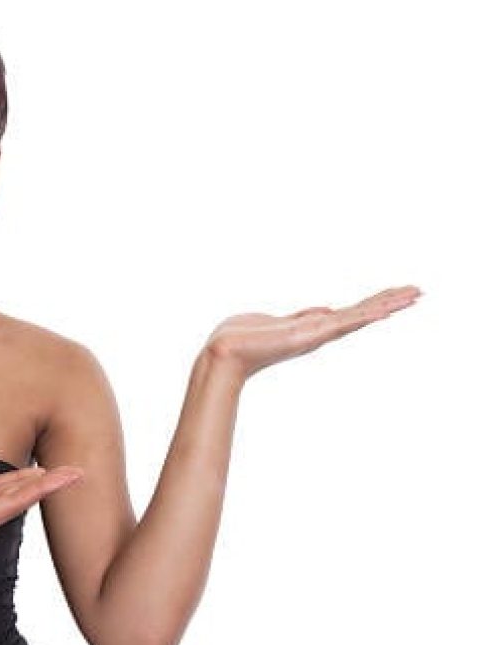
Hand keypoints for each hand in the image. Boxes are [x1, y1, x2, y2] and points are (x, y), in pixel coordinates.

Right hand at [0, 464, 83, 557]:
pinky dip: (15, 480)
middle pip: (22, 497)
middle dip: (51, 484)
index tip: (68, 478)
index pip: (16, 501)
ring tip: (61, 471)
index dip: (43, 488)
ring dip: (37, 482)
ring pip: (12, 492)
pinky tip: (27, 474)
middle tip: (80, 471)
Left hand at [204, 285, 421, 379]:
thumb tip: (327, 310)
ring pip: (359, 316)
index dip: (375, 304)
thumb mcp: (280, 321)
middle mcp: (319, 332)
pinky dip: (365, 316)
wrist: (225, 353)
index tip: (398, 295)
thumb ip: (305, 317)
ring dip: (387, 305)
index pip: (352, 313)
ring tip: (414, 295)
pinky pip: (343, 322)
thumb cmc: (243, 338)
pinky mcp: (309, 335)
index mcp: (313, 327)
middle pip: (362, 314)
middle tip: (418, 291)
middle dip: (390, 302)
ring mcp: (316, 334)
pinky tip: (386, 310)